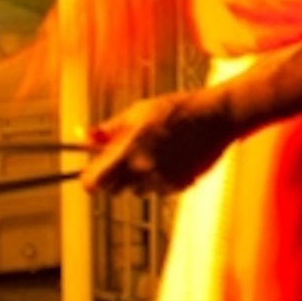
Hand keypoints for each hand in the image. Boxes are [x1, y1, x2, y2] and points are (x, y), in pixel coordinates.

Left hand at [80, 85, 241, 196]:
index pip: (94, 182)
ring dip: (138, 178)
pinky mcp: (179, 186)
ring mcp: (162, 180)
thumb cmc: (177, 109)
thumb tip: (84, 135)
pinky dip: (159, 179)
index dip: (91, 177)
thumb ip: (109, 129)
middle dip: (114, 176)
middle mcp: (143, 170)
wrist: (217, 116)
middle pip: (113, 189)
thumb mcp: (138, 112)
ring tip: (153, 154)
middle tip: (125, 156)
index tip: (94, 171)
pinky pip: (159, 190)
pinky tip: (171, 158)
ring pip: (137, 191)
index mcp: (129, 150)